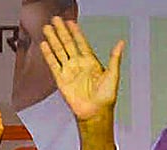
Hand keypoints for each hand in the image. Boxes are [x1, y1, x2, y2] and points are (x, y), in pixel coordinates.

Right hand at [40, 18, 123, 149]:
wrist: (95, 113)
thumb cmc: (106, 97)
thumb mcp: (113, 75)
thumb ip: (115, 58)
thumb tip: (121, 43)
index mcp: (91, 61)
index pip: (81, 43)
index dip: (76, 32)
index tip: (70, 22)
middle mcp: (78, 64)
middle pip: (68, 44)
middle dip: (61, 31)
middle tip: (55, 20)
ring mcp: (69, 71)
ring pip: (59, 51)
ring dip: (53, 40)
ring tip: (47, 28)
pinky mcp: (61, 80)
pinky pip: (53, 65)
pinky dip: (49, 55)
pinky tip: (45, 45)